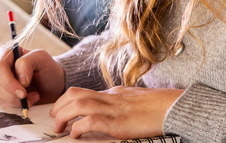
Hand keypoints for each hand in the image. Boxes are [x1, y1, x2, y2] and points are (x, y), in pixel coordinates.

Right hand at [0, 46, 64, 107]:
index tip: (23, 92)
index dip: (9, 82)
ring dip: (15, 100)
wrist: (52, 84)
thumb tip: (19, 78)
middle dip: (12, 94)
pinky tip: (27, 100)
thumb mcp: (42, 59)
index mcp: (7, 52)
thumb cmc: (47, 68)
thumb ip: (28, 63)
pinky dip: (15, 104)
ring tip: (32, 97)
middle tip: (28, 97)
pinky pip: (0, 102)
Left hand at [50, 86, 183, 138]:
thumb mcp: (133, 100)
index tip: (59, 110)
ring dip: (63, 115)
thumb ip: (118, 103)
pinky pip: (91, 120)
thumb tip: (106, 113)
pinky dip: (78, 127)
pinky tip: (75, 134)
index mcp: (113, 93)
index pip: (83, 92)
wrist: (172, 107)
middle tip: (54, 118)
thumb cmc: (157, 107)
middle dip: (59, 105)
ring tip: (59, 128)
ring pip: (78, 104)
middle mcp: (110, 97)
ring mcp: (113, 108)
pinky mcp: (117, 122)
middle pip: (75, 94)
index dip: (66, 101)